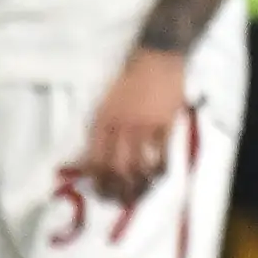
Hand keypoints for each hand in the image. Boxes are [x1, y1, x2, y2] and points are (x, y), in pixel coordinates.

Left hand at [82, 48, 187, 202]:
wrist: (157, 57)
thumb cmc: (128, 77)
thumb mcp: (106, 100)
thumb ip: (101, 126)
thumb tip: (92, 154)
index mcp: (102, 119)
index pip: (95, 157)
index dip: (96, 178)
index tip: (98, 190)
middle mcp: (121, 125)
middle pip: (116, 166)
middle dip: (116, 188)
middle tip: (118, 201)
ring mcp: (144, 126)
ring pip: (139, 165)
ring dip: (138, 184)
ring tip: (138, 194)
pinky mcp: (165, 124)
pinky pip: (162, 154)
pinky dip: (159, 169)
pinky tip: (158, 176)